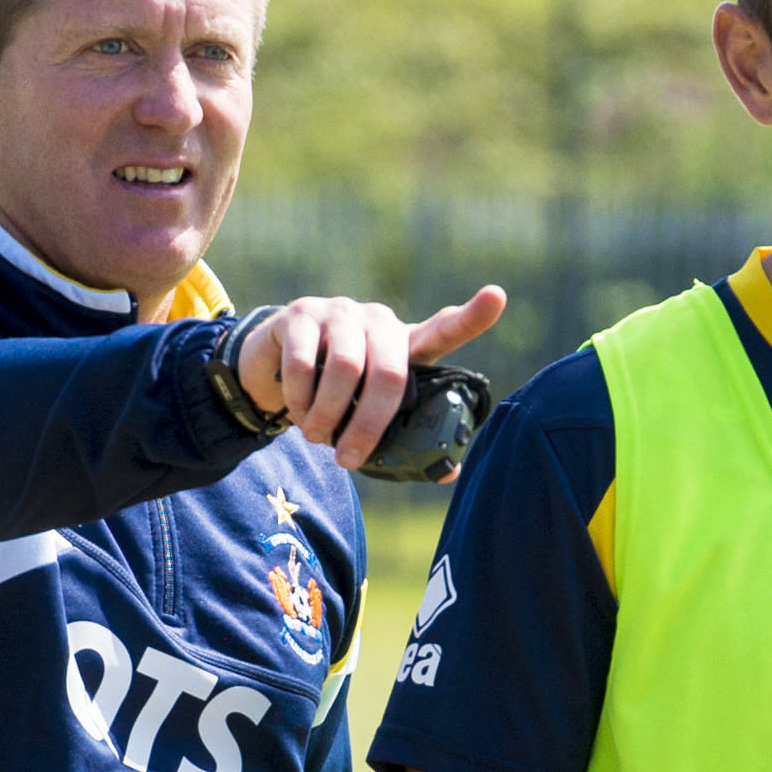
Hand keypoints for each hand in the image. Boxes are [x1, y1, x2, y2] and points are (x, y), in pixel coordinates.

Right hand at [236, 286, 505, 471]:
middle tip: (349, 459)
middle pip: (390, 372)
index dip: (473, 315)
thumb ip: (405, 434)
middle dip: (370, 425)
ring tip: (318, 438)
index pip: (445, 329)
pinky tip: (297, 412)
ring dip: (328, 416)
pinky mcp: (300, 315)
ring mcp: (340, 313)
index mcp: (406, 345)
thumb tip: (450, 474)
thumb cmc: (339, 394)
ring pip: (344, 367)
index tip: (496, 297)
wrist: (275, 365)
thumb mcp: (372, 410)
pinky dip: (300, 400)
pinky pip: (303, 364)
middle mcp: (379, 322)